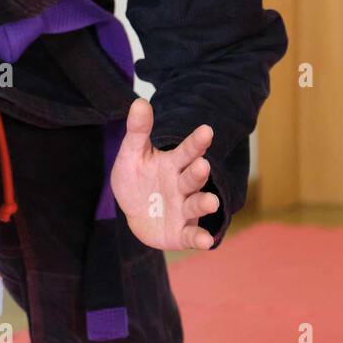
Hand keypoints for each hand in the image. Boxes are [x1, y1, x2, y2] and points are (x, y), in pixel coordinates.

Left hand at [110, 98, 218, 250]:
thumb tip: (139, 101)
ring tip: (210, 201)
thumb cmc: (137, 179)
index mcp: (173, 164)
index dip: (196, 142)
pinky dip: (200, 238)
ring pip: (196, 204)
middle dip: (198, 172)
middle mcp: (183, 185)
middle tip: (202, 165)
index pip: (187, 151)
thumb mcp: (131, 155)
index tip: (206, 130)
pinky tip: (206, 241)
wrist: (133, 212)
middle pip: (193, 177)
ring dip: (204, 203)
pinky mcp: (182, 233)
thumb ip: (138, 131)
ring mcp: (184, 209)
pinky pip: (192, 235)